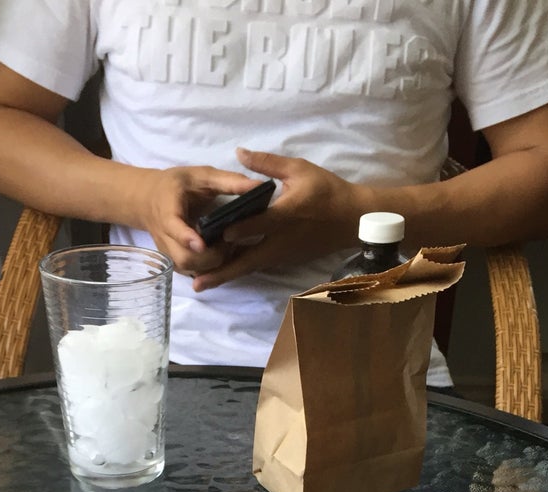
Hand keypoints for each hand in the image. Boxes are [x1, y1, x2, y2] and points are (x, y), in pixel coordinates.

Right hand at [137, 165, 259, 276]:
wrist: (149, 199)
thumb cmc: (178, 185)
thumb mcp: (201, 175)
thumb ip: (228, 181)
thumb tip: (258, 186)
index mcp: (167, 210)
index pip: (173, 227)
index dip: (185, 237)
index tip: (201, 244)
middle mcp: (164, 236)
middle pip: (184, 258)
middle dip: (210, 257)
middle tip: (230, 242)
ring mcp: (168, 253)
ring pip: (189, 269)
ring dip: (212, 265)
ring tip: (228, 248)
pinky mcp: (174, 262)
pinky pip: (191, 272)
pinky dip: (208, 269)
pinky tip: (222, 255)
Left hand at [193, 148, 367, 290]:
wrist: (351, 219)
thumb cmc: (327, 191)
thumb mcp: (299, 169)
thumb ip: (267, 163)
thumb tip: (239, 152)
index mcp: (285, 216)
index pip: (259, 224)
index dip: (239, 229)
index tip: (218, 234)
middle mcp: (281, 241)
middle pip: (247, 261)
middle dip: (222, 272)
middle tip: (197, 283)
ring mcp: (282, 254)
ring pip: (250, 267)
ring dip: (227, 275)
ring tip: (201, 283)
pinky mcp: (284, 259)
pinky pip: (258, 265)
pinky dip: (239, 269)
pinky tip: (221, 272)